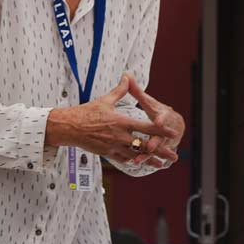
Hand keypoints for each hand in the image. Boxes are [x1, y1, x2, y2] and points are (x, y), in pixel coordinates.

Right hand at [45, 78, 161, 158]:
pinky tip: (140, 163)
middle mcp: (119, 136)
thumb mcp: (104, 100)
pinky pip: (123, 159)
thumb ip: (120, 91)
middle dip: (160, 151)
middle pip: (144, 145)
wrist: (69, 127)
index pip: (146, 127)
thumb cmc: (86, 113)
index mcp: (121, 122)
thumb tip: (127, 77)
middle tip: (173, 156)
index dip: (160, 130)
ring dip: (150, 160)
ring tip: (161, 165)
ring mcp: (113, 146)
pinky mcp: (106, 153)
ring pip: (136, 156)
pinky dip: (133, 161)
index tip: (172, 133)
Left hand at [124, 75, 185, 161]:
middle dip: (155, 142)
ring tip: (139, 161)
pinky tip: (136, 164)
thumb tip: (126, 74)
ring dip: (148, 156)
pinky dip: (146, 160)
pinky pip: (152, 156)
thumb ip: (136, 90)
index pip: (163, 116)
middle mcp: (165, 130)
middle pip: (160, 137)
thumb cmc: (157, 112)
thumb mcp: (149, 102)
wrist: (173, 125)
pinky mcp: (160, 150)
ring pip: (155, 149)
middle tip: (150, 147)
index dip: (161, 119)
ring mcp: (164, 141)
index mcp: (164, 116)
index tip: (158, 122)